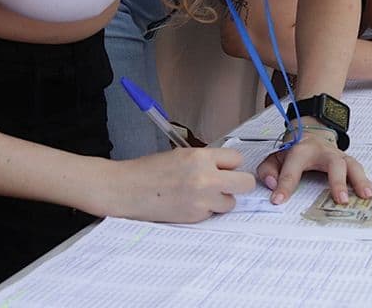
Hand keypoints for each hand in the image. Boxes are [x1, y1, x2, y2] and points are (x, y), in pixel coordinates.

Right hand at [107, 148, 255, 222]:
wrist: (126, 190)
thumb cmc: (149, 171)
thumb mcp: (181, 155)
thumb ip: (206, 160)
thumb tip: (226, 167)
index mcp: (201, 157)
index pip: (238, 160)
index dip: (231, 165)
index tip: (225, 168)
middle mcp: (205, 178)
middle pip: (245, 183)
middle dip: (238, 184)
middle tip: (227, 184)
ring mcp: (202, 200)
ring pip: (231, 202)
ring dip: (221, 199)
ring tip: (201, 195)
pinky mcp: (195, 217)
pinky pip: (213, 214)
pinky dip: (206, 210)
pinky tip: (188, 204)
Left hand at [257, 125, 371, 205]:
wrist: (312, 133)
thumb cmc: (295, 150)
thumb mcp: (275, 157)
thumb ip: (268, 170)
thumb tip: (273, 186)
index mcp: (301, 151)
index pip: (292, 169)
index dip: (284, 185)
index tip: (278, 200)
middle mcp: (323, 152)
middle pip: (334, 163)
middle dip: (338, 181)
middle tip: (340, 199)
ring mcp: (338, 156)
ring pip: (352, 165)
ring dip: (359, 180)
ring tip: (365, 195)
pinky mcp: (347, 162)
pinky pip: (358, 170)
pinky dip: (365, 181)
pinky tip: (369, 192)